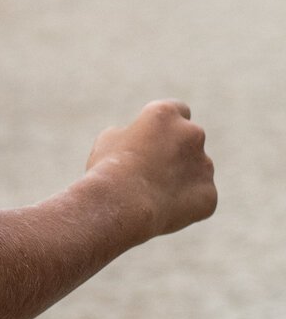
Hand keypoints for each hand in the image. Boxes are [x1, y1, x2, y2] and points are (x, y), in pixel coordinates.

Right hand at [86, 100, 217, 242]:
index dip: (168, 125)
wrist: (123, 204)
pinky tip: (164, 209)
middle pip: (191, 139)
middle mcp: (192, 133)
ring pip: (198, 169)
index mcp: (166, 114)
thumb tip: (141, 142)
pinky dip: (188, 202)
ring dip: (184, 177)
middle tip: (156, 169)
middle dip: (179, 151)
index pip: (179, 109)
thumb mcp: (111, 139)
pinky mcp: (210, 193)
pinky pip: (201, 196)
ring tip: (155, 194)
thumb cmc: (109, 168)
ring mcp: (205, 165)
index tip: (160, 137)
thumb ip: (134, 134)